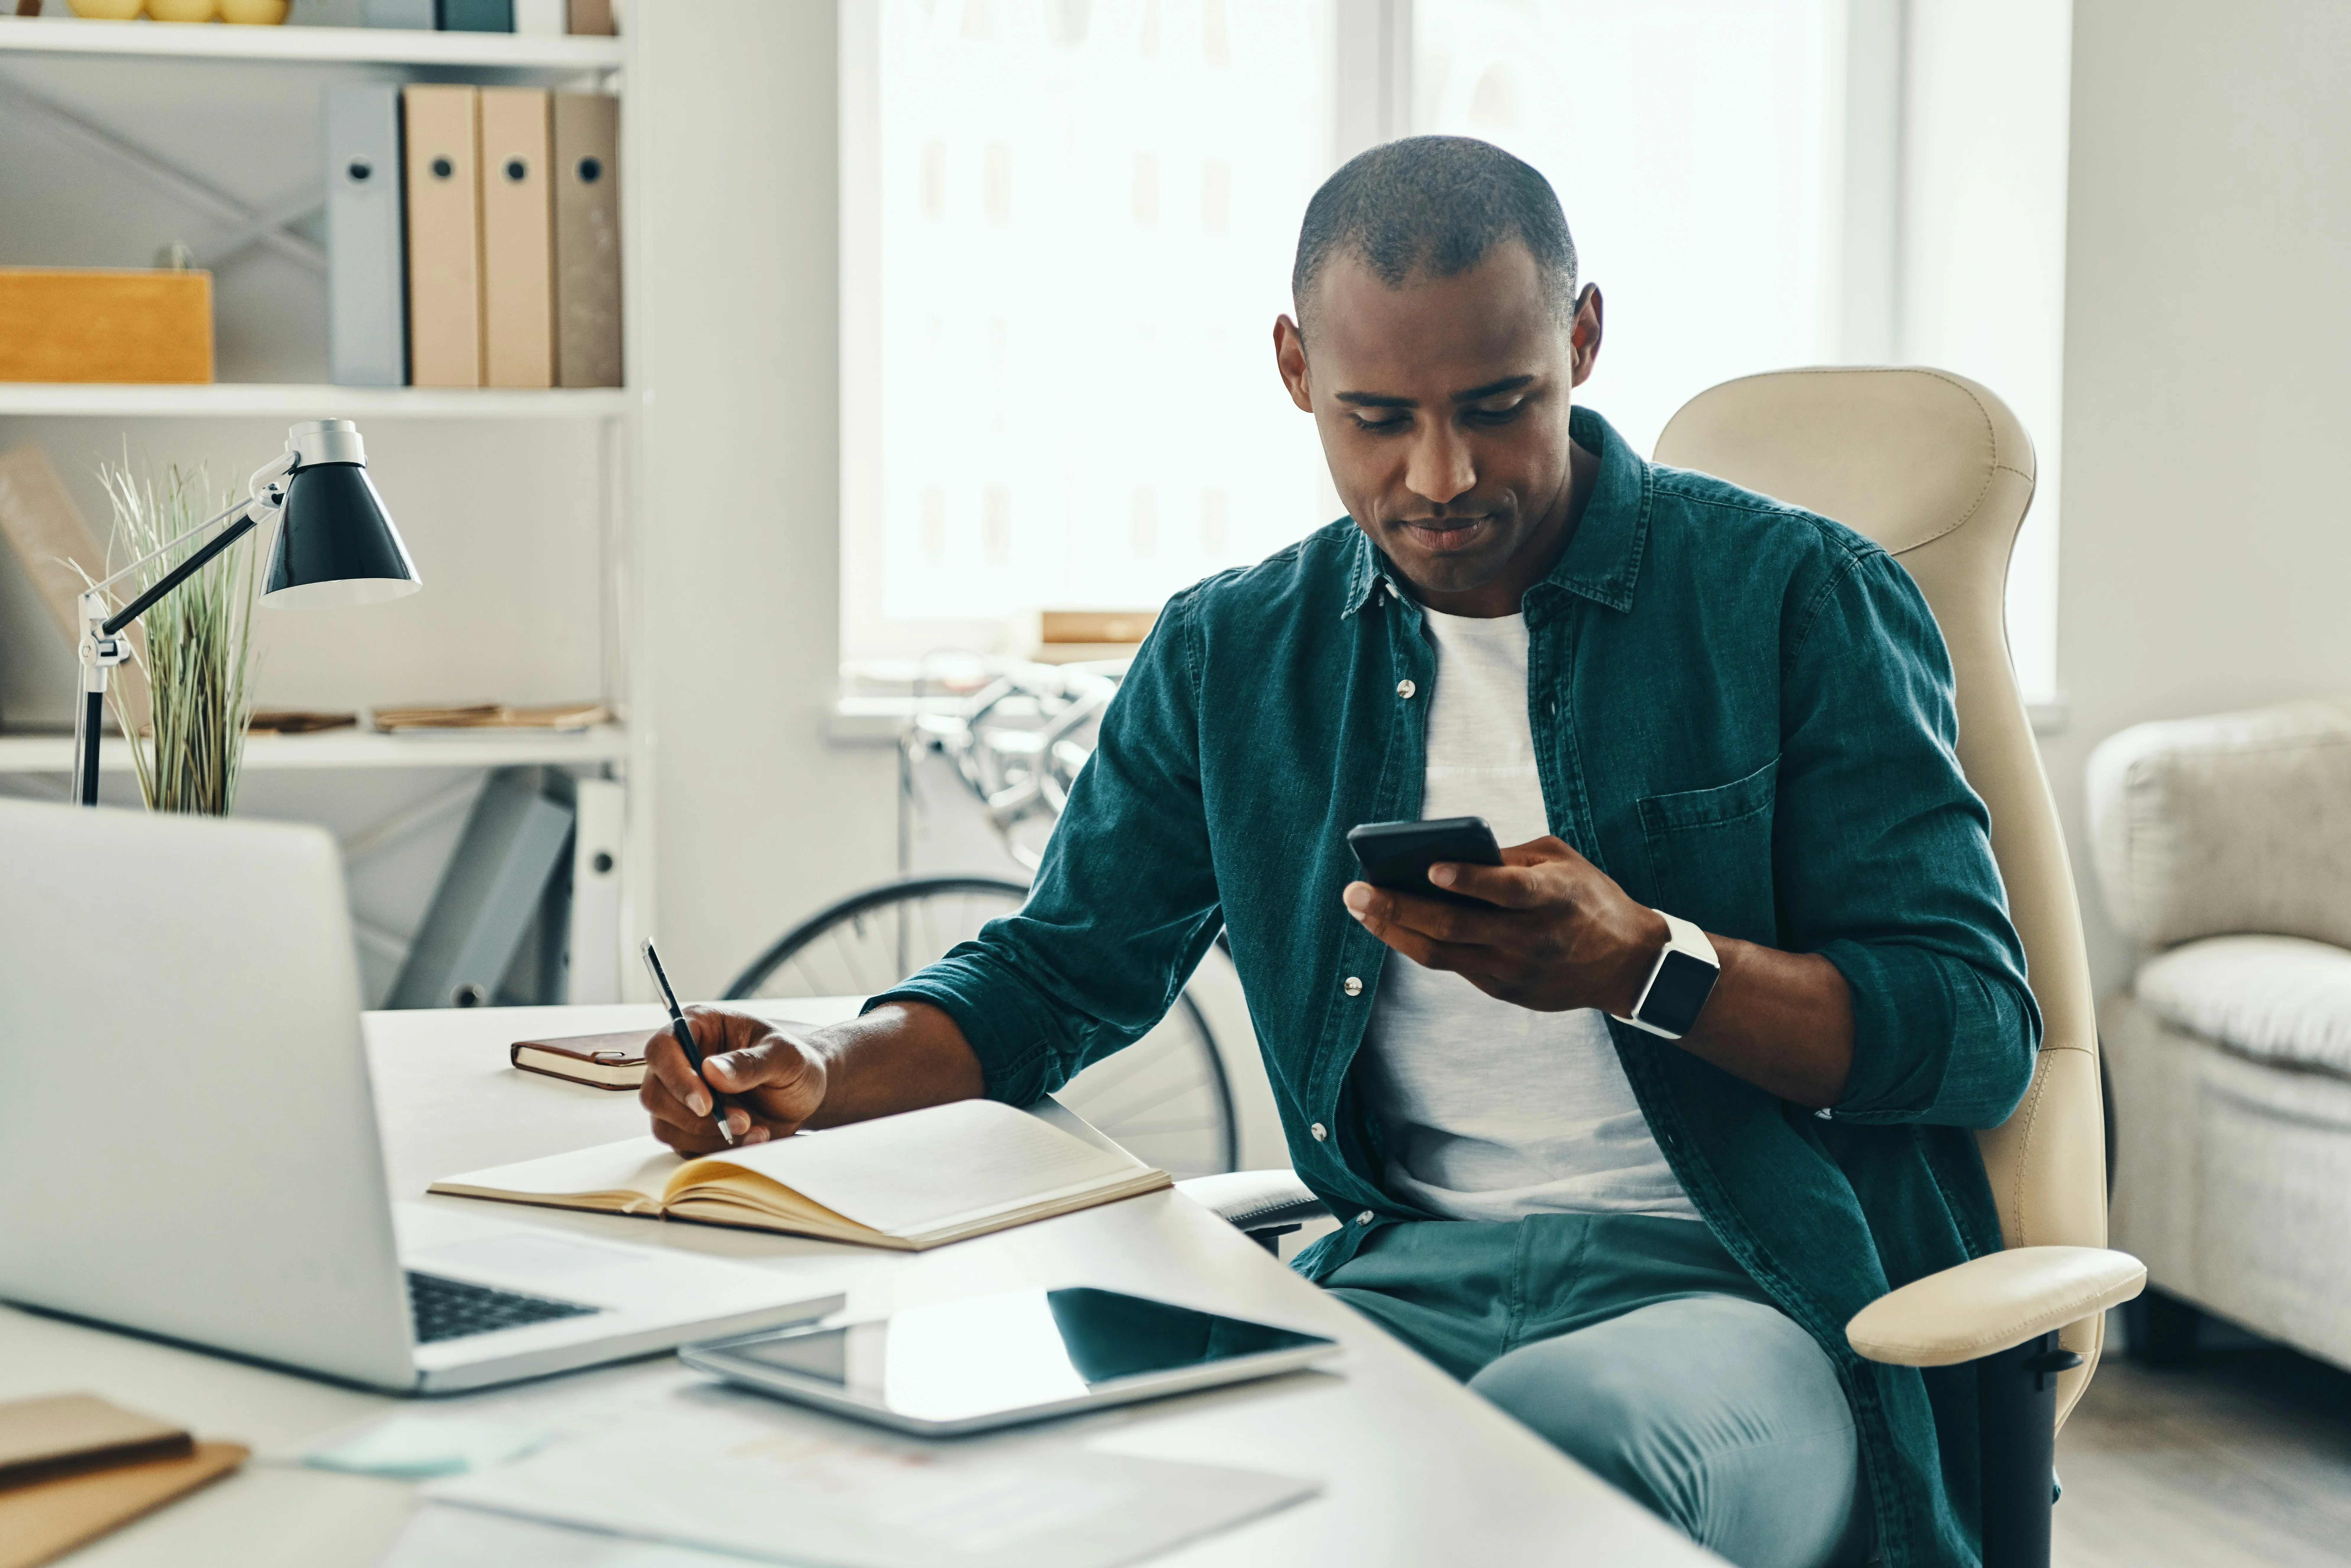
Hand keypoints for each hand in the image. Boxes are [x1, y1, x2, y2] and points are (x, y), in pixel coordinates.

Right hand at [639, 1006, 827, 1154]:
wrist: (802, 1095)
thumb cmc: (794, 1065)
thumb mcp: (785, 1057)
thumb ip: (750, 1062)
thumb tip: (711, 1070)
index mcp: (698, 1027)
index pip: (661, 1049)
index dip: (676, 1078)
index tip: (707, 1105)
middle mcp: (681, 1061)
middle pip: (654, 1094)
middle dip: (696, 1117)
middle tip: (742, 1121)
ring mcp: (680, 1096)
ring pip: (665, 1125)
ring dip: (708, 1136)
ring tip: (755, 1129)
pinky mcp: (688, 1126)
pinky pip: (684, 1147)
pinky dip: (716, 1149)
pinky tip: (752, 1139)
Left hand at [1341, 836, 1667, 1013]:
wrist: (1629, 966)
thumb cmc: (1590, 900)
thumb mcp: (1561, 862)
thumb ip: (1511, 857)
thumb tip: (1453, 853)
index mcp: (1550, 897)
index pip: (1505, 890)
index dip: (1469, 881)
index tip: (1431, 869)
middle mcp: (1528, 937)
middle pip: (1455, 927)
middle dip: (1400, 908)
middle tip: (1356, 892)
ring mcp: (1513, 969)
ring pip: (1441, 954)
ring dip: (1395, 931)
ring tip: (1360, 909)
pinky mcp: (1504, 989)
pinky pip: (1452, 966)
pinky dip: (1419, 945)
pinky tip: (1393, 926)